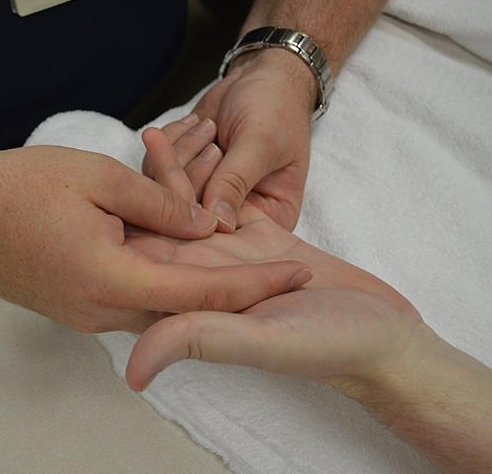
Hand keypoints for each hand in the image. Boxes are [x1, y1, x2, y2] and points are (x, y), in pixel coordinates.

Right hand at [0, 145, 309, 333]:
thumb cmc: (17, 190)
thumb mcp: (99, 178)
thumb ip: (160, 205)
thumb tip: (204, 227)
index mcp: (112, 281)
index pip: (202, 295)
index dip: (254, 284)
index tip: (295, 272)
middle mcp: (100, 312)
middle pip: (185, 311)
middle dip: (232, 291)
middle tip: (276, 270)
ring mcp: (84, 315)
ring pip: (158, 307)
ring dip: (194, 286)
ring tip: (235, 262)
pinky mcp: (74, 307)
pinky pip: (131, 301)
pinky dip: (161, 284)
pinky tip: (177, 261)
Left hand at [129, 126, 420, 387]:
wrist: (384, 332)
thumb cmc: (329, 344)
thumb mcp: (262, 340)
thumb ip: (197, 341)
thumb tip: (132, 369)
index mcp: (191, 302)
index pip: (143, 260)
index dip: (127, 221)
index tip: (116, 177)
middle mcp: (203, 277)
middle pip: (162, 226)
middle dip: (150, 184)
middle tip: (149, 136)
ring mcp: (229, 254)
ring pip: (189, 206)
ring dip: (177, 170)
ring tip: (163, 129)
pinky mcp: (257, 235)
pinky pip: (222, 195)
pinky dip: (209, 168)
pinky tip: (200, 135)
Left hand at [143, 49, 316, 230]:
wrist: (260, 76)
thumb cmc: (275, 107)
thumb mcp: (260, 143)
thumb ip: (235, 181)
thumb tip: (215, 221)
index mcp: (270, 219)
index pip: (229, 232)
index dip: (206, 207)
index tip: (204, 168)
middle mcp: (235, 216)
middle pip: (190, 216)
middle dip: (190, 170)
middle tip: (209, 131)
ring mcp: (204, 198)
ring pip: (167, 193)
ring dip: (180, 151)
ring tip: (206, 123)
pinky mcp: (181, 178)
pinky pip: (154, 172)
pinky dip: (169, 142)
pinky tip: (192, 122)